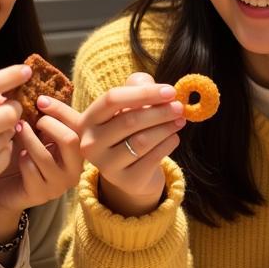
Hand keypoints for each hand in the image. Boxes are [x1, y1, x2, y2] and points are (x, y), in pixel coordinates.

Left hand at [0, 97, 83, 239]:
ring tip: (17, 130)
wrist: (2, 188)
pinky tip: (15, 155)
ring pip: (47, 155)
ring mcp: (59, 183)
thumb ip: (39, 114)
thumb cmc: (20, 154)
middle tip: (29, 119)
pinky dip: (20, 158)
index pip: (80, 125)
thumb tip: (29, 82)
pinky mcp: (42, 194)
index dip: (61, 109)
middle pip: (72, 140)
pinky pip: (31, 170)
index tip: (40, 99)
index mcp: (78, 148)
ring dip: (29, 138)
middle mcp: (74, 167)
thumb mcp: (33, 131)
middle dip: (48, 124)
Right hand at [79, 72, 185, 216]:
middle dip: (160, 111)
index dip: (144, 93)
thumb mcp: (129, 105)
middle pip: (129, 120)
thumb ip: (138, 87)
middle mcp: (91, 143)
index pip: (112, 99)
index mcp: (88, 119)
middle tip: (179, 107)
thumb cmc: (129, 130)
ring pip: (142, 141)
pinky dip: (167, 144)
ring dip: (166, 128)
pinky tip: (174, 137)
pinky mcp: (125, 180)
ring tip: (180, 121)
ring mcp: (106, 165)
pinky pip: (152, 158)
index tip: (170, 91)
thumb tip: (155, 86)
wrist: (131, 170)